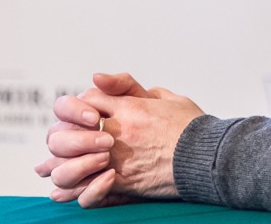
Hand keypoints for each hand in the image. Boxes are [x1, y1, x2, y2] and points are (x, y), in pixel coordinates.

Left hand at [34, 72, 202, 207]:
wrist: (208, 157)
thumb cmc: (190, 126)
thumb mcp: (165, 96)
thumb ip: (130, 86)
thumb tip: (99, 79)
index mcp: (130, 108)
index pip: (88, 99)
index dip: (82, 104)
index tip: (87, 112)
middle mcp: (119, 133)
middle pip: (71, 130)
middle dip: (65, 134)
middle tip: (68, 138)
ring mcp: (119, 159)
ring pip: (72, 163)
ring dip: (64, 164)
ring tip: (61, 165)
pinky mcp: (124, 182)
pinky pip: (88, 189)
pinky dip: (74, 190)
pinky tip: (65, 190)